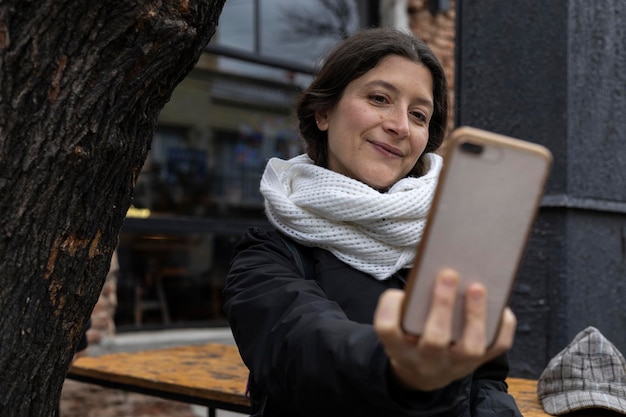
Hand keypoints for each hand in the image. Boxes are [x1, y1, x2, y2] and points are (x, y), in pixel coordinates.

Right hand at [374, 268, 515, 390]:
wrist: (422, 373)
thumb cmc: (409, 335)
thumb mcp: (397, 324)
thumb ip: (406, 304)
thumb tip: (435, 269)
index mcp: (397, 347)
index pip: (387, 328)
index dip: (390, 308)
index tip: (400, 292)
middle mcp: (425, 360)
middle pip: (435, 339)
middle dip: (443, 305)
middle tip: (449, 274)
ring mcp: (453, 365)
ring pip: (469, 348)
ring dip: (475, 315)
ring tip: (477, 287)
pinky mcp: (476, 364)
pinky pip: (495, 348)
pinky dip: (502, 326)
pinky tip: (499, 305)